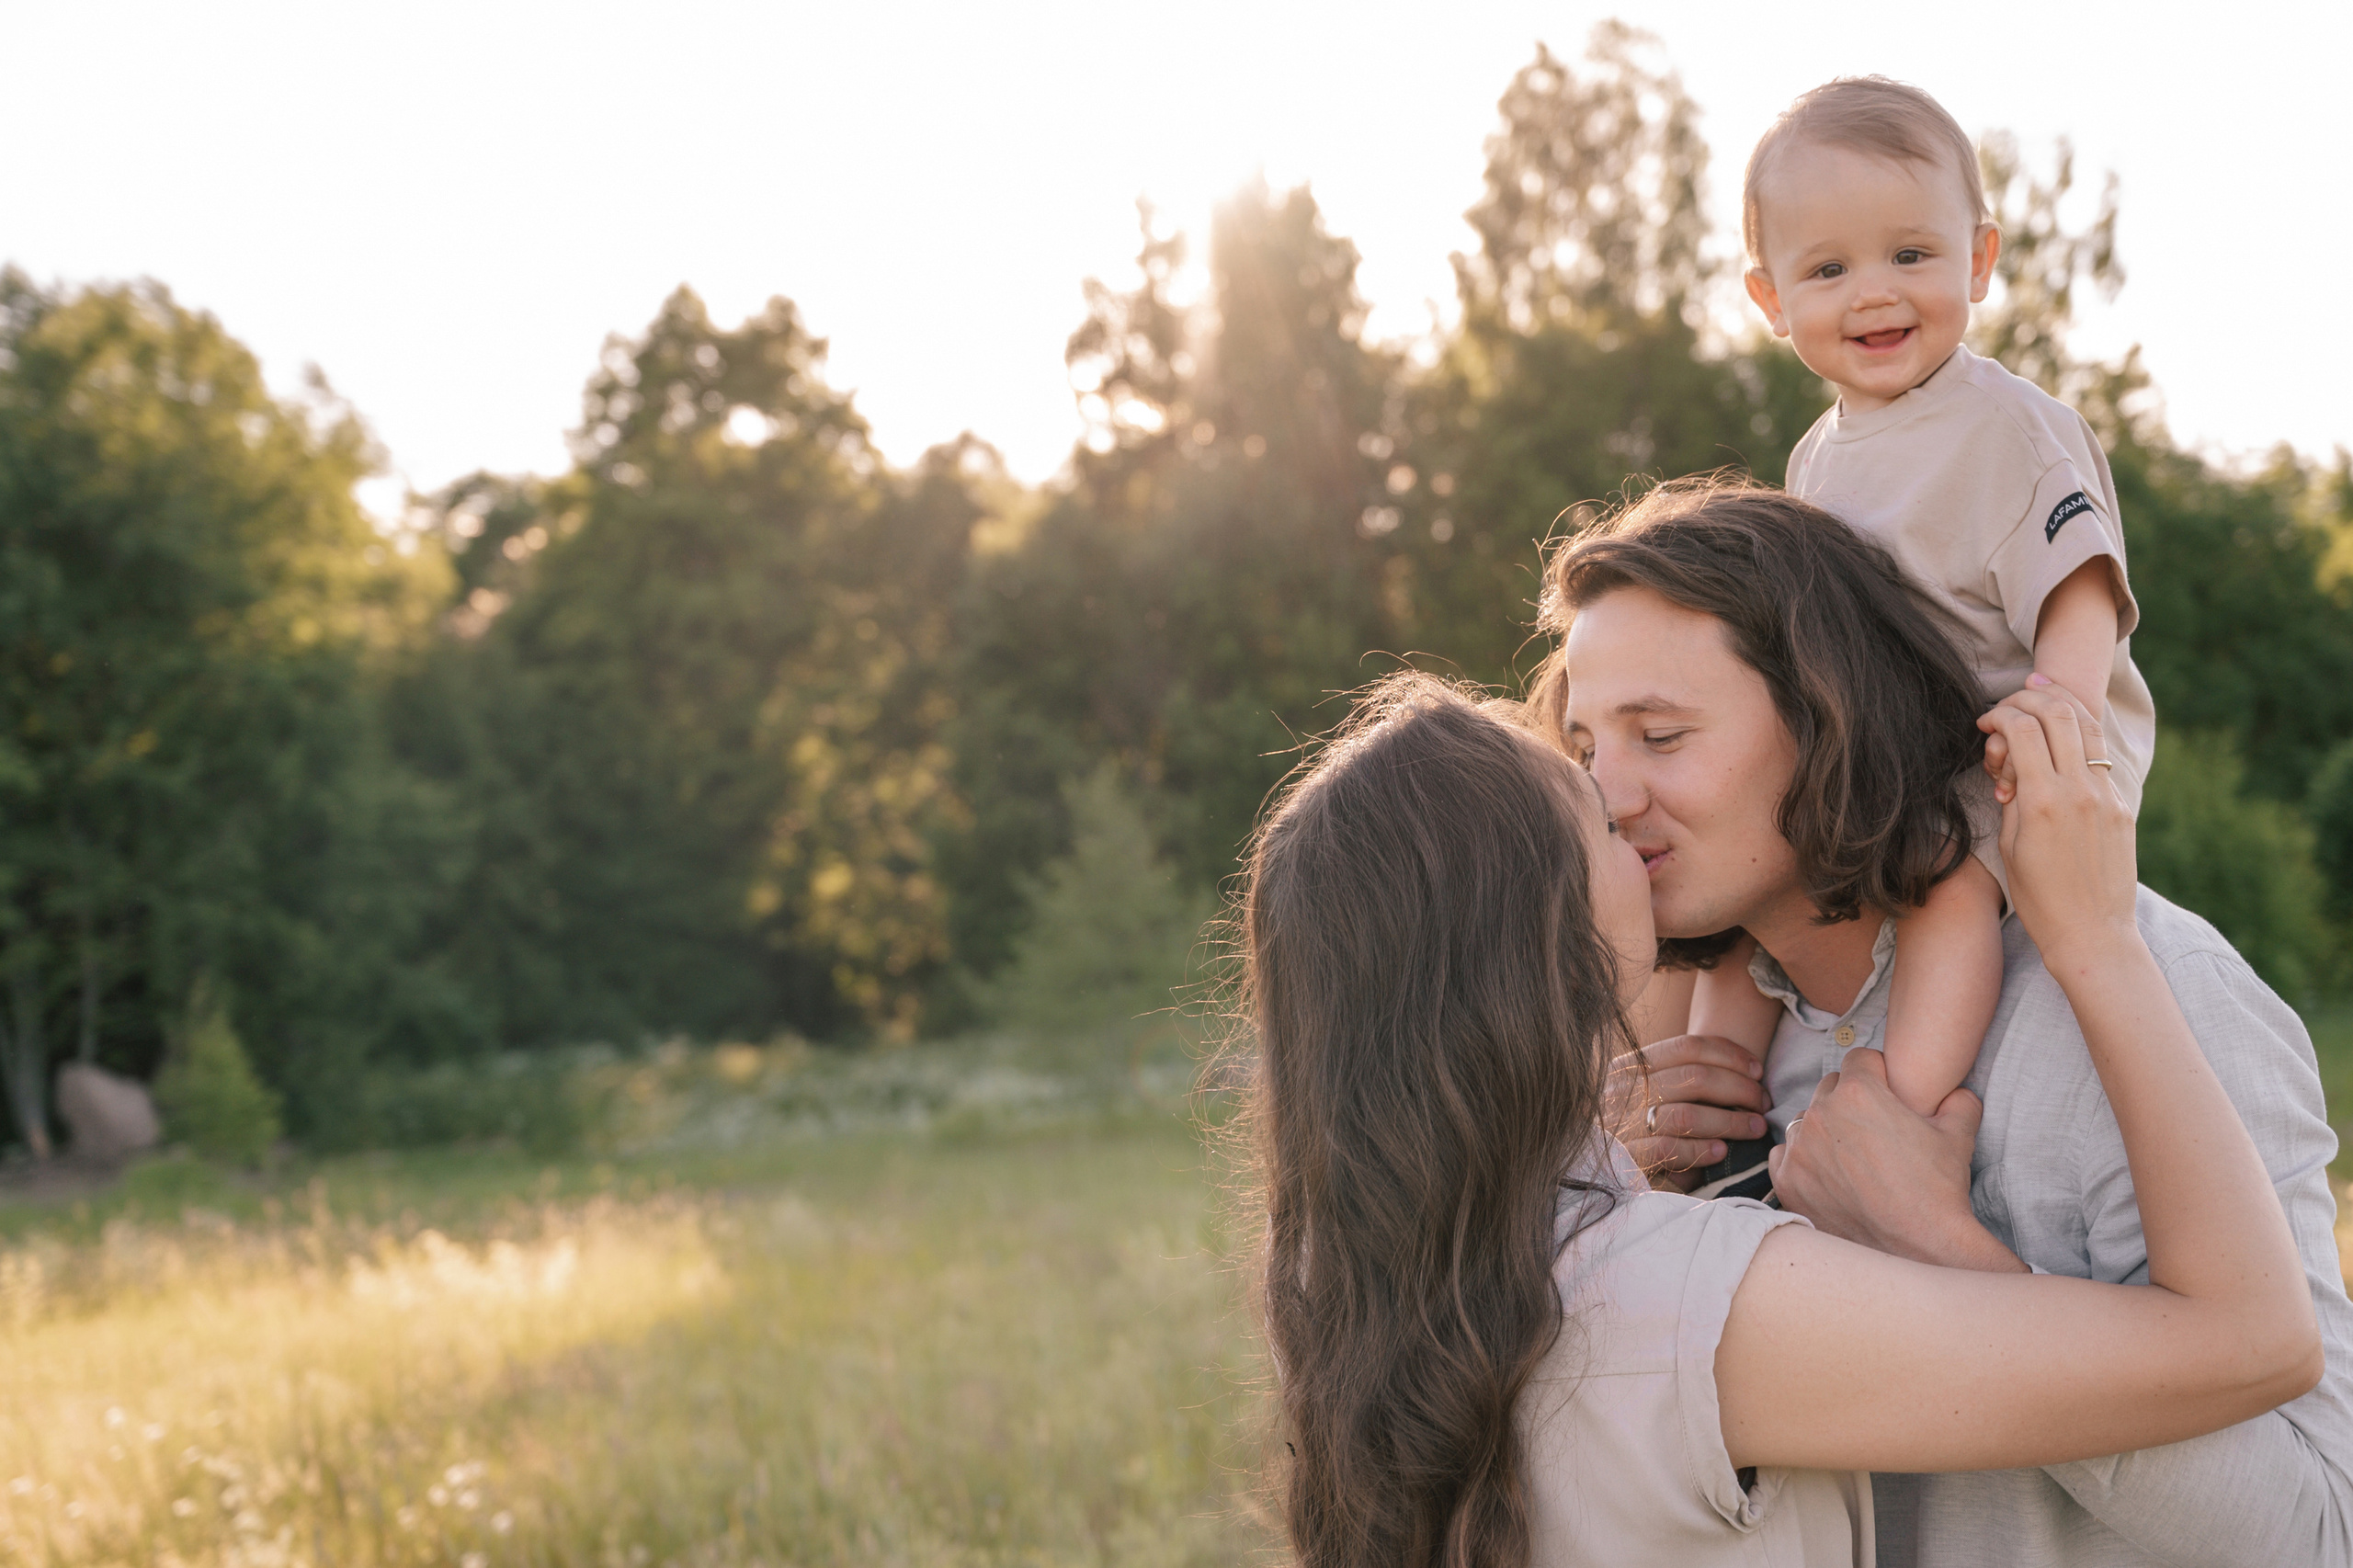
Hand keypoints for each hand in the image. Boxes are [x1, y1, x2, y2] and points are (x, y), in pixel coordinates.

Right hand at [1604, 1033, 1771, 1190]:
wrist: (1577, 1161)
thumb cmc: (1622, 1126)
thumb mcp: (1638, 1092)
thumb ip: (1673, 1080)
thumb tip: (1735, 1074)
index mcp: (1630, 1067)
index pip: (1686, 1047)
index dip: (1729, 1054)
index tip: (1757, 1069)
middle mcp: (1625, 1091)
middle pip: (1694, 1077)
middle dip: (1739, 1088)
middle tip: (1762, 1101)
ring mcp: (1624, 1125)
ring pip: (1687, 1114)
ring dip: (1729, 1121)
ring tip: (1753, 1127)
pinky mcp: (1626, 1159)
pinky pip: (1670, 1150)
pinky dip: (1700, 1150)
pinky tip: (1721, 1153)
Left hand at [1770, 1047, 2024, 1270]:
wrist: (1918, 1248)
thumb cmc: (1938, 1190)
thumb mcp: (1959, 1134)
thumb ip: (1958, 1099)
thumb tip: (1954, 1090)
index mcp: (1858, 1092)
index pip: (1859, 1059)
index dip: (1878, 1074)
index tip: (1887, 1093)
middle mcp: (1821, 1114)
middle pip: (1829, 1087)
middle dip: (1849, 1099)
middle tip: (1873, 1127)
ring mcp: (1799, 1148)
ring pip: (1806, 1120)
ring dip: (1825, 1129)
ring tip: (1853, 1155)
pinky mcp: (1786, 1180)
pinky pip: (1785, 1154)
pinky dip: (1803, 1159)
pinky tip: (1829, 1174)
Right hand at [1975, 679, 2137, 970]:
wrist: (2091, 933)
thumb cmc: (2039, 899)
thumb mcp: (2011, 846)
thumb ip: (2014, 797)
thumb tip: (2015, 765)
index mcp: (2042, 802)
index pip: (2022, 729)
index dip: (1999, 715)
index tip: (1985, 723)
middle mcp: (2078, 791)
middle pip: (2058, 714)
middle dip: (2029, 697)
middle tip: (2010, 702)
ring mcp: (2105, 797)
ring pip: (2087, 726)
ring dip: (2061, 703)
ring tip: (2040, 692)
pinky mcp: (2121, 808)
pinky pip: (2098, 758)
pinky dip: (2077, 737)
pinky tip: (2062, 734)